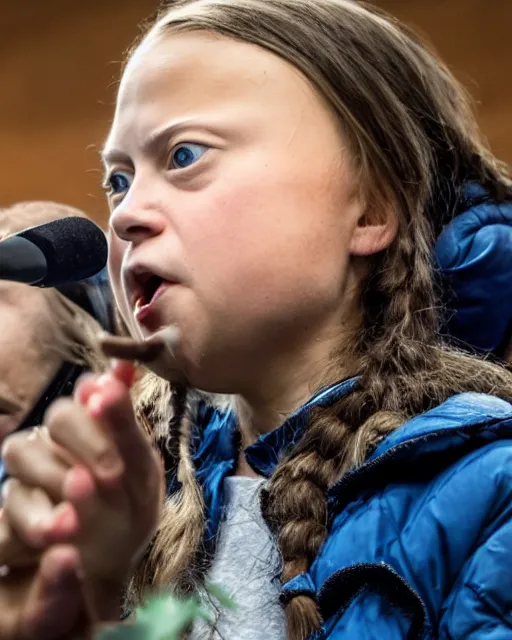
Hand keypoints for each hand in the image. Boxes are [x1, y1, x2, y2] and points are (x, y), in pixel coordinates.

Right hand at [1, 360, 163, 623]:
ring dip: (54, 478)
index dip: (101, 396)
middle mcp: (57, 435)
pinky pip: (7, 506)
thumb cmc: (129, 503)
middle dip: (88, 441)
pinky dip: (32, 520)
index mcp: (92, 420)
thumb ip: (127, 422)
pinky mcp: (10, 509)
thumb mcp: (140, 468)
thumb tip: (125, 363)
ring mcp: (28, 469)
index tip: (109, 400)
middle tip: (114, 474)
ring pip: (22, 450)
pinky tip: (57, 534)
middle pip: (59, 415)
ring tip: (84, 508)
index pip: (91, 389)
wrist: (114, 558)